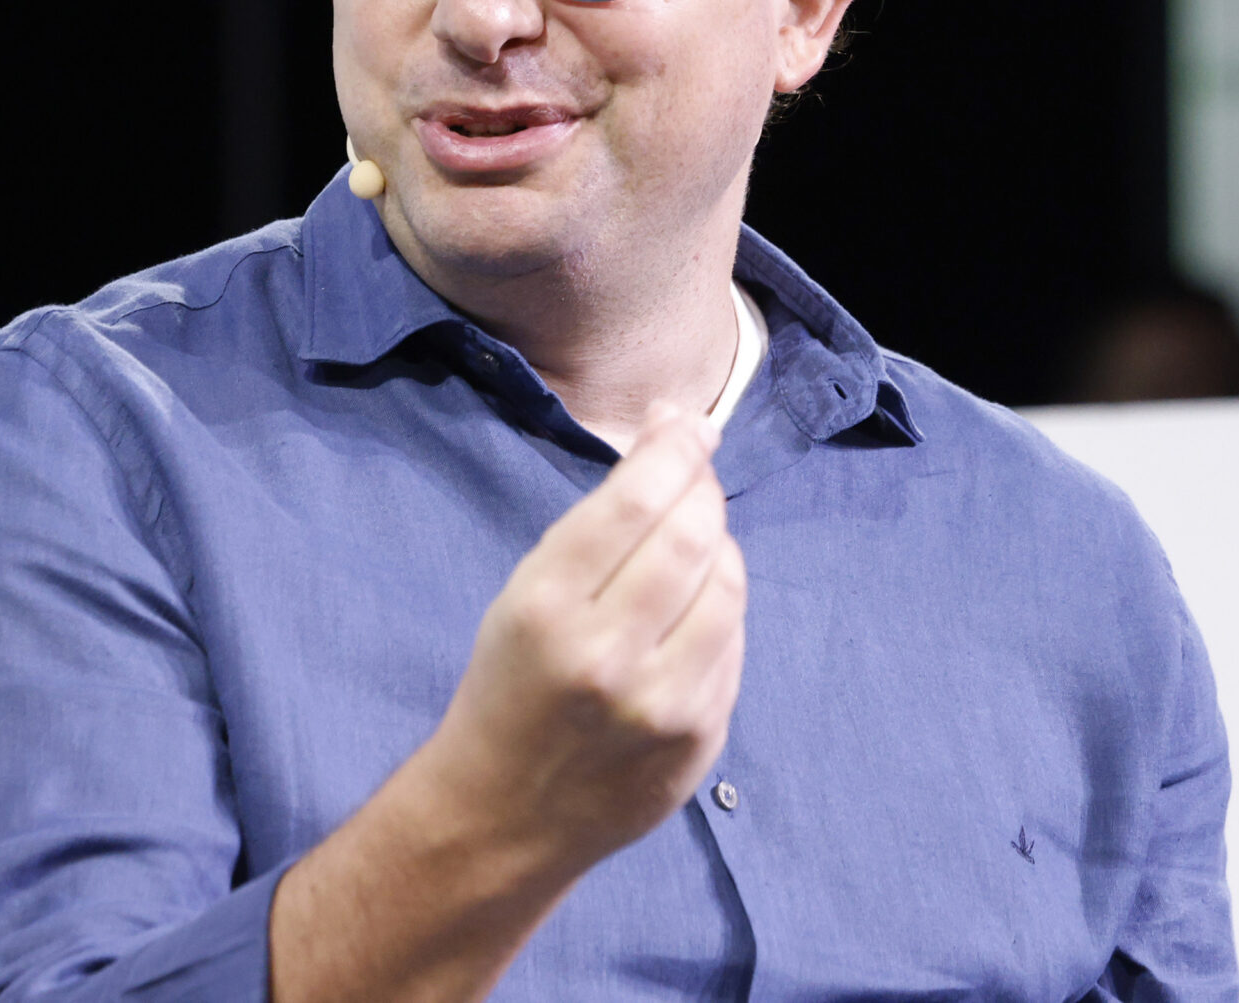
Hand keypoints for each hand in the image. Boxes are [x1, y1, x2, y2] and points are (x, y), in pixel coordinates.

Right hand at [419, 399, 746, 874]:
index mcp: (545, 609)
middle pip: (691, 536)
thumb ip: (601, 522)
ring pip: (728, 586)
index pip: (635, 503)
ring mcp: (661, 707)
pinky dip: (721, 607)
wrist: (504, 815)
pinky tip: (693, 606)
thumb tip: (676, 430)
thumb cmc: (511, 685)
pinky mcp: (699, 740)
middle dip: (702, 488)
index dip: (675, 449)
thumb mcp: (526, 595)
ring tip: (694, 538)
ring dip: (720, 545)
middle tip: (694, 472)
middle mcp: (606, 658)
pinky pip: (734, 643)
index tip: (688, 423)